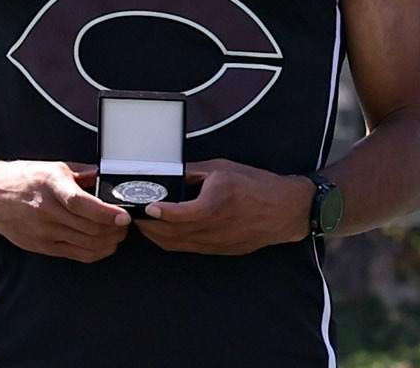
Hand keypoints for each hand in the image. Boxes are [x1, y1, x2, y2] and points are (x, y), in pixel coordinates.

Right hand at [0, 160, 130, 262]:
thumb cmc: (22, 179)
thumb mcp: (54, 167)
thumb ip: (84, 174)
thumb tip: (108, 178)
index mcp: (50, 185)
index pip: (81, 204)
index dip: (106, 213)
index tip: (124, 216)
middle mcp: (45, 211)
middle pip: (88, 227)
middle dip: (115, 229)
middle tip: (127, 224)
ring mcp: (42, 232)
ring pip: (85, 243)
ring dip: (109, 241)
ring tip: (119, 234)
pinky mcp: (40, 246)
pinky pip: (74, 254)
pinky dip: (95, 252)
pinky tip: (105, 246)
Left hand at [136, 159, 311, 254]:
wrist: (285, 210)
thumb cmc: (258, 186)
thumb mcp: (224, 169)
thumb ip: (193, 172)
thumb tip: (168, 173)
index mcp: (214, 204)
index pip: (176, 214)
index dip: (156, 212)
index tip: (145, 206)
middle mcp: (212, 227)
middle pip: (168, 233)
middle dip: (147, 226)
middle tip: (134, 214)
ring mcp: (214, 242)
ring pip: (174, 244)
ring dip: (156, 236)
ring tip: (146, 223)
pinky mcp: (217, 250)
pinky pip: (186, 248)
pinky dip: (171, 241)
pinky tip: (166, 231)